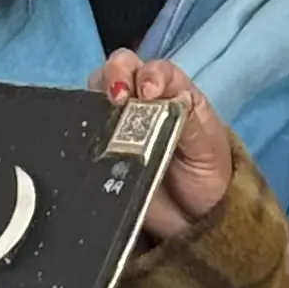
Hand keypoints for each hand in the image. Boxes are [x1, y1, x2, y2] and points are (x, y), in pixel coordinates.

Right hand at [97, 54, 233, 233]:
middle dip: (115, 73)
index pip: (158, 69)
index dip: (151, 74)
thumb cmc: (208, 172)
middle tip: (117, 97)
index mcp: (174, 92)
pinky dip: (81, 127)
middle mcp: (142, 99)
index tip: (148, 92)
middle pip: (120, 69)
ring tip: (102, 113)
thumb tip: (164, 97)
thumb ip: (190, 120)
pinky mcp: (100, 150)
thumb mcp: (208, 146)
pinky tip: (86, 138)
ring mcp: (117, 123)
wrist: (194, 218)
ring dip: (95, 94)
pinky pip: (85, 130)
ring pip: (97, 92)